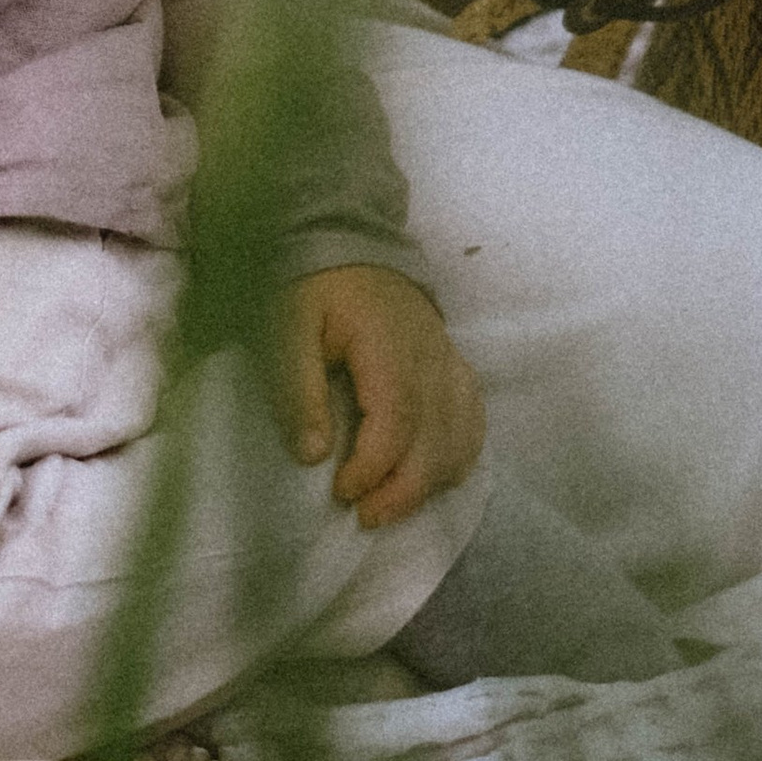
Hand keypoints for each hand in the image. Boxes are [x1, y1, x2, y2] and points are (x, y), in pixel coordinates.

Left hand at [277, 264, 484, 529]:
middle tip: (366, 517)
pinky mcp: (457, 369)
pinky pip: (473, 422)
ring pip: (461, 436)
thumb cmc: (314, 289)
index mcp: (390, 344)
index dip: (375, 467)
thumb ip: (299, 389)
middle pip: (436, 438)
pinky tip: (431, 478)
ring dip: (431, 481)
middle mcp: (432, 357)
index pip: (398, 419)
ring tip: (390, 505)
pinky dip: (458, 457)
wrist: (350, 244)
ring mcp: (450, 362)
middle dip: (404, 490)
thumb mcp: (288, 326)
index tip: (343, 493)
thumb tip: (313, 456)